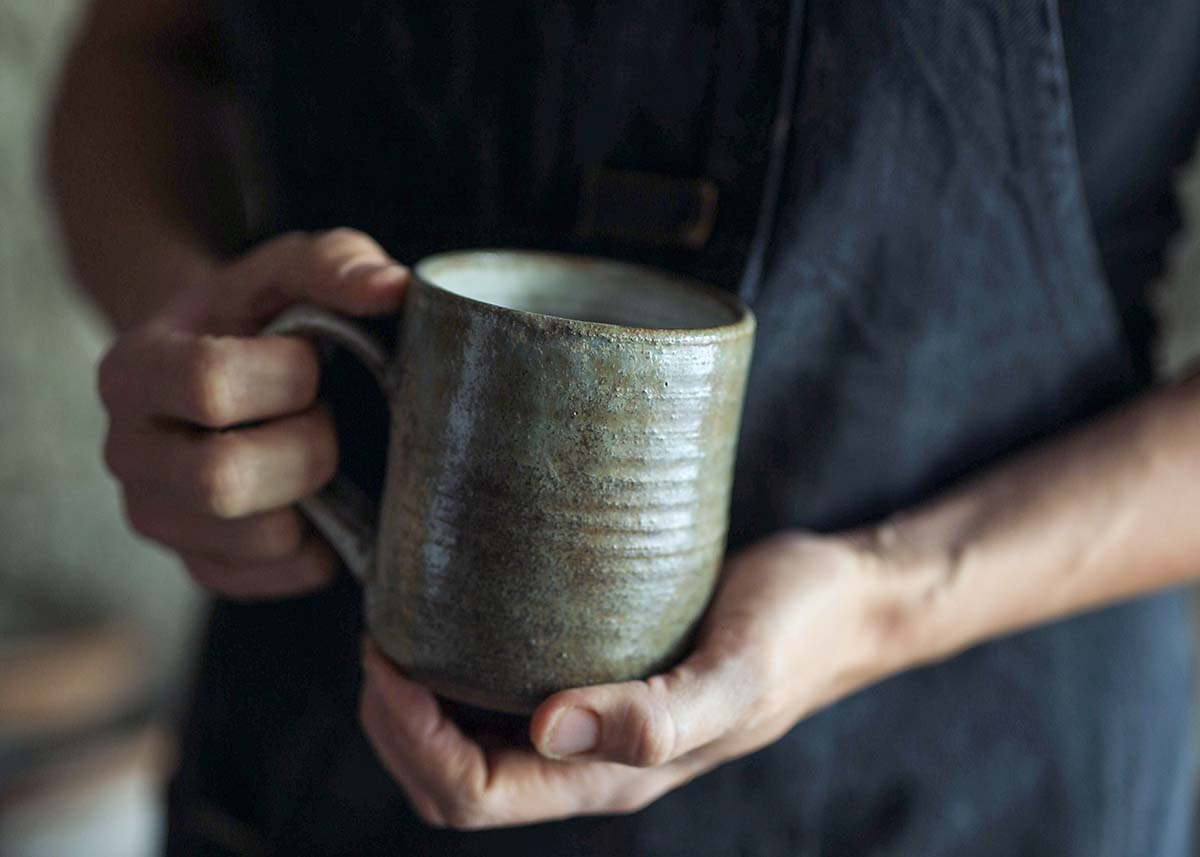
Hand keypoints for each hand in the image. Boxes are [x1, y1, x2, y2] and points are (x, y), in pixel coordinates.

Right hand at [99, 229, 408, 598]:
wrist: (221, 369)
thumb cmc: (263, 317)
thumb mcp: (290, 271)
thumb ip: (337, 265)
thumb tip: (392, 288)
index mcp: (133, 371)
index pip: (209, 385)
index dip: (286, 375)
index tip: (311, 360)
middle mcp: (126, 454)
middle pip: (221, 480)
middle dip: (306, 448)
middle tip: (325, 417)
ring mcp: (158, 519)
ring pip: (258, 540)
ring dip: (317, 497)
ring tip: (318, 453)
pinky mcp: (200, 567)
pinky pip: (280, 577)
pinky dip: (323, 542)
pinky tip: (321, 499)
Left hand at [360, 531, 915, 827]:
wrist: (844, 602)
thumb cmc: (798, 630)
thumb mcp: (739, 671)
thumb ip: (657, 716)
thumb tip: (548, 729)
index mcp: (614, 776)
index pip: (473, 795)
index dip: (410, 740)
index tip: (387, 658)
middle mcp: (590, 760)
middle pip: (455, 781)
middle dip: (392, 726)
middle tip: (378, 636)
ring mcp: (591, 722)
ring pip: (470, 743)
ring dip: (415, 701)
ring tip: (398, 623)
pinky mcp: (597, 674)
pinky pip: (504, 695)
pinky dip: (457, 668)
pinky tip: (454, 612)